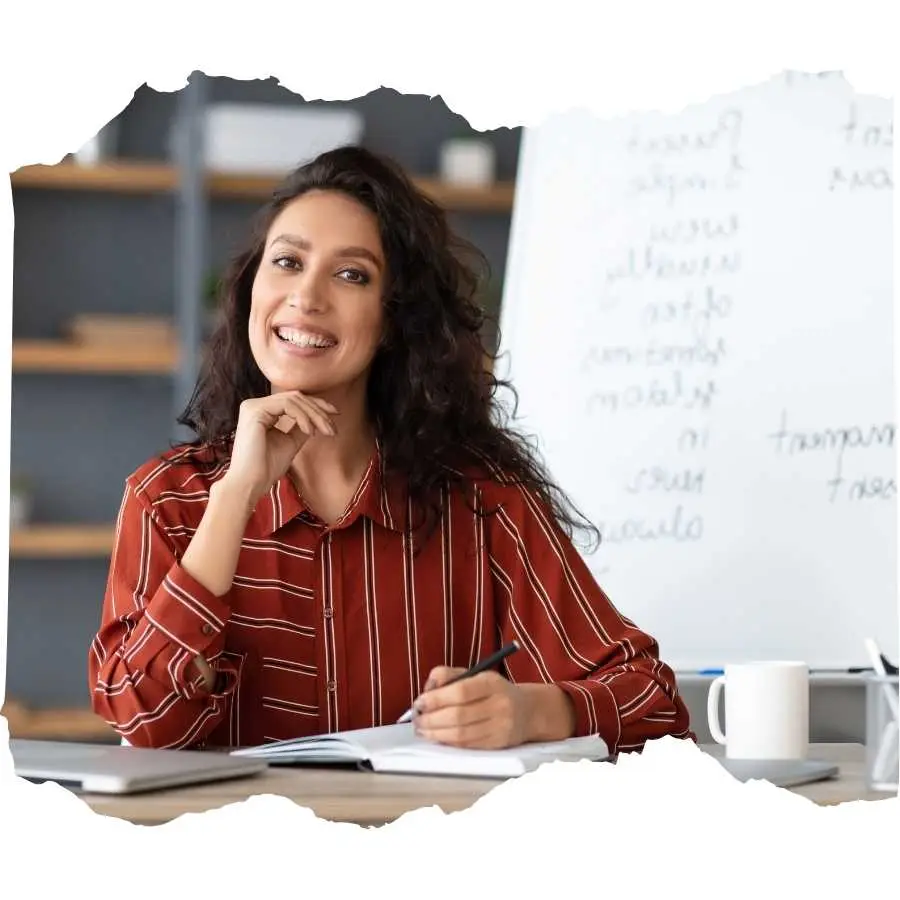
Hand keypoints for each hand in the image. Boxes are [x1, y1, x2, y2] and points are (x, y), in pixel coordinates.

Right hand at [222, 390, 337, 508]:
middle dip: (319, 410)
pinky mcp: (255, 411)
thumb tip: (319, 417)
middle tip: (333, 427)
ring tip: (325, 431)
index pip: (293, 399)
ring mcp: (253, 406)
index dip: (316, 404)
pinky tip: (310, 432)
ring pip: (293, 399)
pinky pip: (287, 405)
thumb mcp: (291, 442)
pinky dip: (302, 417)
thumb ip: (301, 427)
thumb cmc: (267, 467)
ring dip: (314, 415)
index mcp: (262, 411)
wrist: (251, 483)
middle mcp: (255, 405)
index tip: (335, 414)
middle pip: (296, 397)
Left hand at [412, 666, 532, 749]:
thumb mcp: (475, 675)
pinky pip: (467, 745)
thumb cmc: (493, 691)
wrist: (528, 711)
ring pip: (461, 734)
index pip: (460, 691)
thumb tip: (427, 688)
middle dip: (431, 719)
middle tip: (417, 720)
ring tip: (422, 730)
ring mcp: (501, 727)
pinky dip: (448, 742)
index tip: (419, 703)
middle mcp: (499, 705)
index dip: (436, 699)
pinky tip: (438, 737)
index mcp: (492, 683)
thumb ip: (448, 675)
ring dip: (436, 734)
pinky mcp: (498, 744)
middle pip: (458, 716)